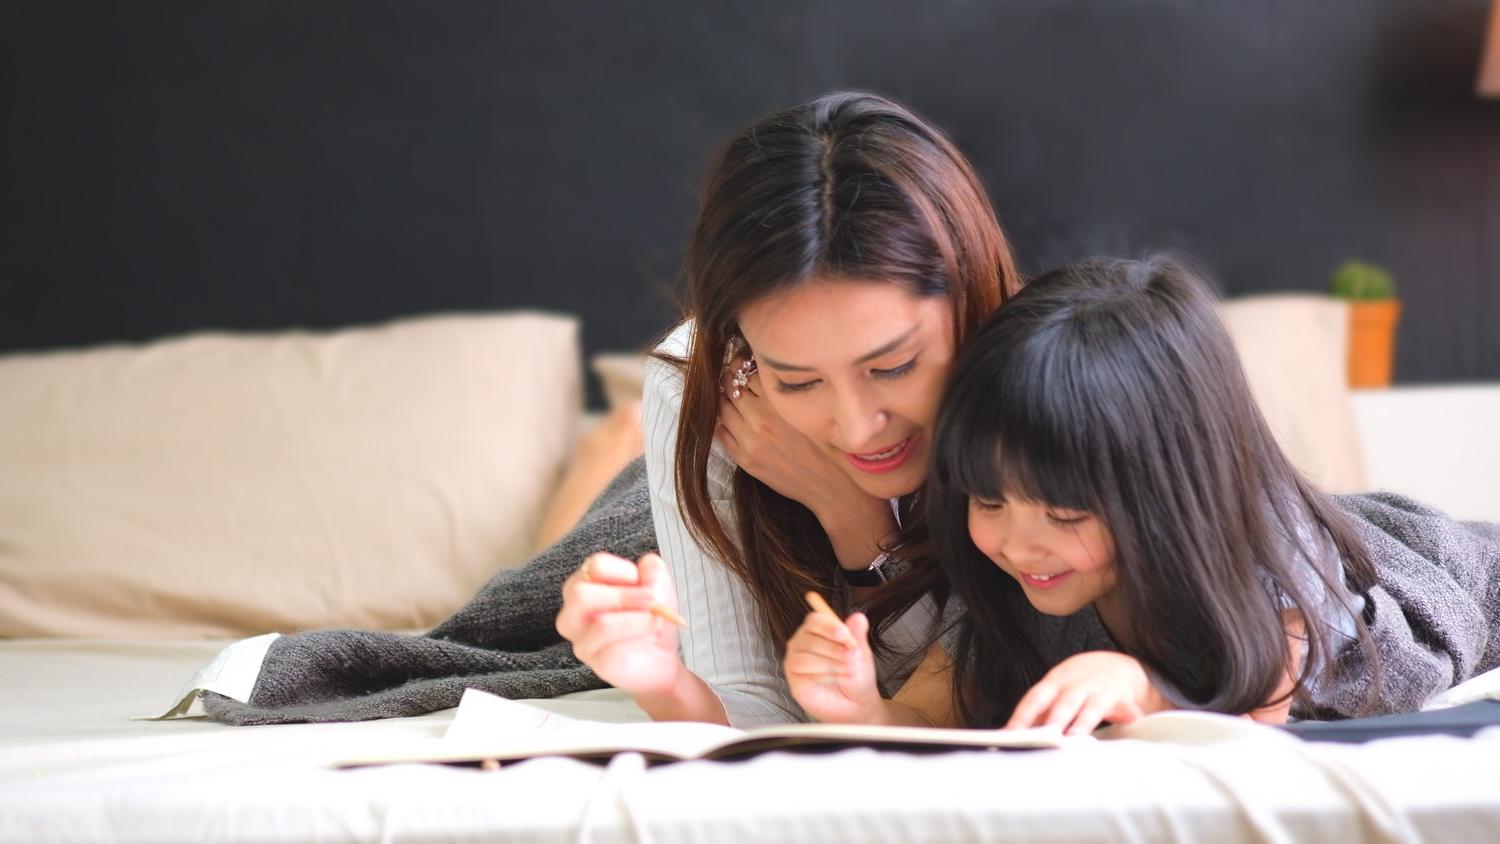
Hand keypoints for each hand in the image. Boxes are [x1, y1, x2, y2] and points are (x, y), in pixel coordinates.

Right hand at [556, 552, 681, 697]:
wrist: (661, 656)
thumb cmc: (650, 618)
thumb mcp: (658, 586)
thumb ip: (653, 570)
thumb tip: (647, 564)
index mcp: (585, 585)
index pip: (594, 566)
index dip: (624, 570)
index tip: (643, 582)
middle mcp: (574, 613)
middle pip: (581, 594)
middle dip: (624, 596)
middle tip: (652, 600)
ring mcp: (582, 641)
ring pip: (602, 624)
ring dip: (638, 620)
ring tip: (655, 621)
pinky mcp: (597, 664)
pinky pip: (614, 651)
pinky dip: (639, 640)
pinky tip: (648, 639)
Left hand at [716, 354, 878, 518]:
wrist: (828, 484)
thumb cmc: (824, 445)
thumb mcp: (807, 410)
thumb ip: (783, 392)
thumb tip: (761, 371)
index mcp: (779, 404)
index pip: (748, 372)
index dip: (744, 364)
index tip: (745, 362)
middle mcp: (761, 421)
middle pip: (732, 388)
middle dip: (731, 378)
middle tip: (735, 375)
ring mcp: (750, 442)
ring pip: (723, 409)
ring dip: (724, 399)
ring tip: (732, 396)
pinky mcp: (745, 460)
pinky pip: (722, 433)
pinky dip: (723, 423)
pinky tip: (731, 419)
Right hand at [783, 607, 881, 722]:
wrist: (856, 702)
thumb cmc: (855, 673)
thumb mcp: (861, 652)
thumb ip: (857, 635)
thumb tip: (858, 617)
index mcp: (816, 630)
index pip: (814, 620)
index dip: (829, 626)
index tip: (845, 634)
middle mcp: (801, 643)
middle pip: (810, 639)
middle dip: (835, 649)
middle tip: (855, 658)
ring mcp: (795, 662)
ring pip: (806, 658)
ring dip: (832, 664)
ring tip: (851, 670)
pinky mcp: (795, 681)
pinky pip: (805, 676)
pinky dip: (826, 677)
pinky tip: (840, 679)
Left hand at [1007, 651, 1159, 734]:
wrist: (1118, 667)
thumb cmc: (1079, 687)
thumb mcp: (1058, 693)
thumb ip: (1042, 714)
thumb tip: (1016, 739)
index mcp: (1054, 683)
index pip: (1034, 699)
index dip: (1022, 717)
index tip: (1010, 735)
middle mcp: (1076, 685)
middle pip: (1063, 703)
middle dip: (1053, 721)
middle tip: (1044, 739)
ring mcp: (1099, 690)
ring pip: (1091, 707)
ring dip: (1084, 722)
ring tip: (1076, 738)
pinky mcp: (1122, 697)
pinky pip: (1126, 707)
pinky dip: (1129, 714)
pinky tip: (1130, 721)